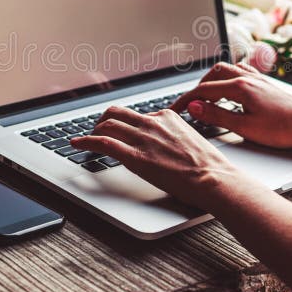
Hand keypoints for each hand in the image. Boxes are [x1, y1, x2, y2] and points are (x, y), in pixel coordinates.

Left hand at [70, 106, 241, 211]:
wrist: (213, 178)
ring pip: (107, 125)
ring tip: (86, 139)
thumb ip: (172, 135)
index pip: (137, 115)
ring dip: (92, 131)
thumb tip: (162, 142)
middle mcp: (153, 123)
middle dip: (103, 120)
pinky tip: (77, 144)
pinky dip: (86, 141)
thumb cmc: (207, 166)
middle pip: (117, 113)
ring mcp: (143, 139)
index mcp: (167, 117)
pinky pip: (104, 143)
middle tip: (97, 130)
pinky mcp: (136, 156)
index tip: (119, 129)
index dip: (124, 123)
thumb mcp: (190, 139)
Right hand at [170, 62, 291, 149]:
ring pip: (226, 70)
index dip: (185, 100)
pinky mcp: (264, 83)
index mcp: (240, 87)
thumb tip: (194, 107)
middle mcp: (248, 77)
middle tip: (189, 105)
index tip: (174, 109)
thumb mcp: (244, 127)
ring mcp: (257, 78)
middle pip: (213, 74)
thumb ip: (216, 115)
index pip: (203, 90)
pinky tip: (229, 89)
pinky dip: (227, 78)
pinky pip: (240, 71)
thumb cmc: (283, 129)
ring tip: (205, 97)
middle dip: (197, 88)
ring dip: (212, 81)